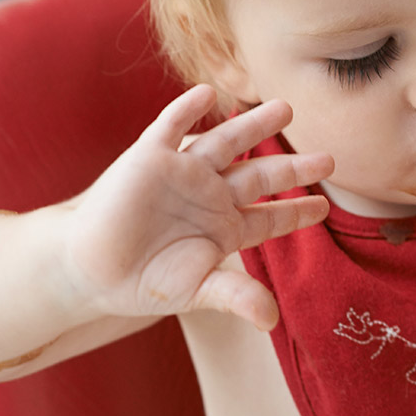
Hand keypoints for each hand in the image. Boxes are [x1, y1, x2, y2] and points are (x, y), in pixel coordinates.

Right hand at [63, 84, 333, 329]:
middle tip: (330, 159)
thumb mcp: (194, 291)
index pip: (271, 217)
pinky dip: (186, 110)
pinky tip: (207, 94)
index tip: (325, 207)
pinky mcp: (148, 159)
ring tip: (284, 108)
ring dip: (254, 125)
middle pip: (262, 175)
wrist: (85, 270)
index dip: (297, 212)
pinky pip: (170, 129)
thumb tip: (272, 322)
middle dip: (294, 167)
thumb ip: (235, 296)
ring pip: (227, 142)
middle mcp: (211, 195)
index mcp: (226, 227)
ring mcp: (183, 174)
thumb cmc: (140, 281)